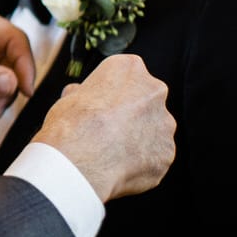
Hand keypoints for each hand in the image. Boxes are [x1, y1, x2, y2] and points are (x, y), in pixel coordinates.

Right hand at [31, 54, 175, 201]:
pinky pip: (155, 157)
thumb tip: (78, 95)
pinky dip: (141, 163)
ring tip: (111, 154)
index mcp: (130, 68)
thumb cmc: (71, 126)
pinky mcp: (167, 152)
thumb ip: (84, 93)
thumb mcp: (69, 98)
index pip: (125, 76)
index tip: (98, 107)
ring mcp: (165, 123)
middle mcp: (154, 90)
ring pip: (153, 131)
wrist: (81, 162)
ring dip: (138, 140)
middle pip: (145, 101)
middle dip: (131, 115)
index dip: (110, 94)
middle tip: (106, 132)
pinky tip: (120, 167)